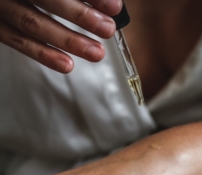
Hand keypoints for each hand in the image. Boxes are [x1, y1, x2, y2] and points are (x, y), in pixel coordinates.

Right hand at [0, 0, 121, 72]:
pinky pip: (17, 41)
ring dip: (68, 40)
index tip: (115, 6)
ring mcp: (1, 6)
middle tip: (107, 28)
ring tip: (96, 52)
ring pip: (32, 23)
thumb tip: (111, 3)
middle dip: (80, 15)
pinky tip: (67, 64)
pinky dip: (43, 54)